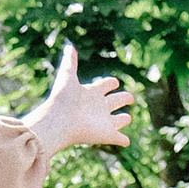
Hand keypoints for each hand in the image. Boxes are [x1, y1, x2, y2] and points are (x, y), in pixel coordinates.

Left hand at [22, 43, 133, 157]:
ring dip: (123, 119)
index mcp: (90, 93)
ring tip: (127, 118)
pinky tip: (125, 141)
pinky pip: (118, 138)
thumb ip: (70, 61)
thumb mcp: (67, 76)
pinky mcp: (106, 135)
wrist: (59, 121)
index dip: (109, 83)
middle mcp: (98, 107)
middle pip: (114, 101)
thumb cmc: (62, 99)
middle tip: (130, 97)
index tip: (114, 81)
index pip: (103, 86)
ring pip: (117, 121)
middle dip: (122, 99)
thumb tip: (69, 45)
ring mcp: (103, 122)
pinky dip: (122, 140)